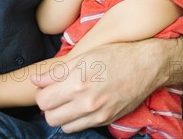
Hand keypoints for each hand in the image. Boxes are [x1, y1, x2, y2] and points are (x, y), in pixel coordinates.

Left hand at [30, 42, 160, 132]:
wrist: (147, 65)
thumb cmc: (116, 55)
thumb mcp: (84, 56)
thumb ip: (57, 71)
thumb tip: (35, 79)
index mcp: (78, 83)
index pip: (43, 100)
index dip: (41, 93)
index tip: (46, 86)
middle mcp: (87, 102)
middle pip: (50, 117)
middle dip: (49, 106)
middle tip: (55, 93)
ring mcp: (98, 114)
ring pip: (64, 126)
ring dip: (62, 115)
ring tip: (69, 99)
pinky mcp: (107, 120)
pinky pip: (81, 127)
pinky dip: (76, 120)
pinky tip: (82, 105)